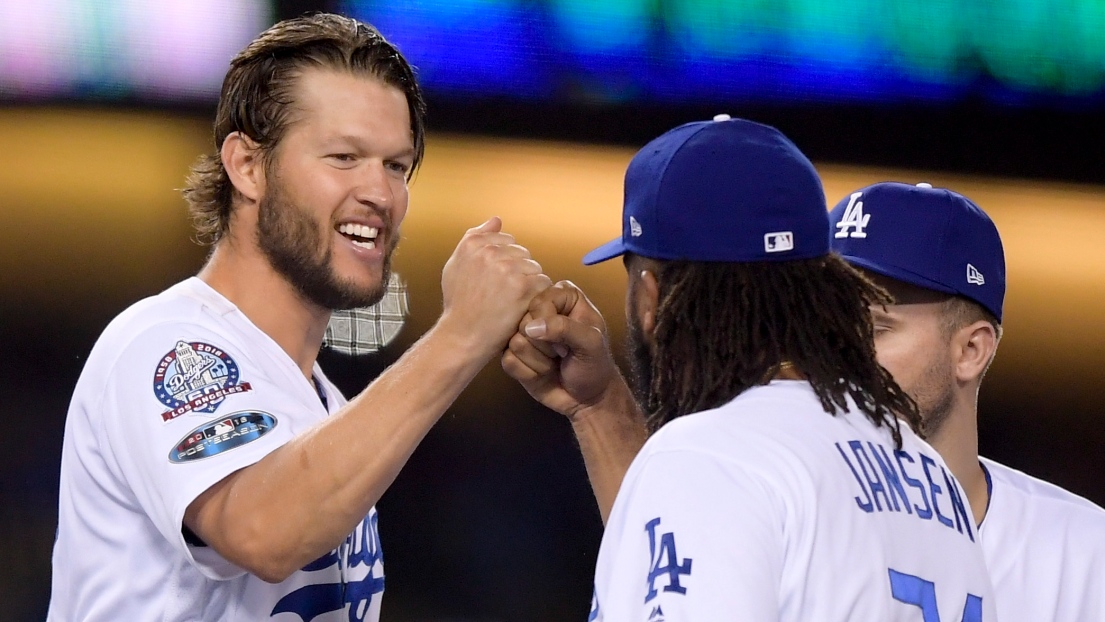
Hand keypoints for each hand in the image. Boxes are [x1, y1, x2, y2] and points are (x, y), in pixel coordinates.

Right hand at [439, 218, 551, 360]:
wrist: (462, 336)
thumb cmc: (459, 305)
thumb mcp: (456, 266)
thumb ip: (475, 239)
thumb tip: (497, 220)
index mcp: (473, 243)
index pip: (507, 241)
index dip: (504, 263)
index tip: (494, 282)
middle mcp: (490, 251)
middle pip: (523, 253)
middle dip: (518, 272)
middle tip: (502, 294)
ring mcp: (508, 268)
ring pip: (534, 268)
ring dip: (529, 284)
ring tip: (510, 302)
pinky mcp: (523, 286)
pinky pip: (543, 282)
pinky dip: (537, 296)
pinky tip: (521, 307)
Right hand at [502, 280, 631, 420]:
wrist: (587, 398)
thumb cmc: (595, 366)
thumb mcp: (591, 344)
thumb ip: (565, 328)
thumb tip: (531, 328)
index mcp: (563, 296)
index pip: (540, 302)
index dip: (552, 324)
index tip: (569, 340)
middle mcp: (541, 310)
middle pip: (524, 322)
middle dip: (546, 345)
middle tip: (563, 353)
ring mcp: (524, 333)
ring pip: (514, 343)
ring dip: (539, 361)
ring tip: (555, 362)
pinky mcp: (513, 354)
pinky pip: (508, 361)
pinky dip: (529, 372)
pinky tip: (543, 373)